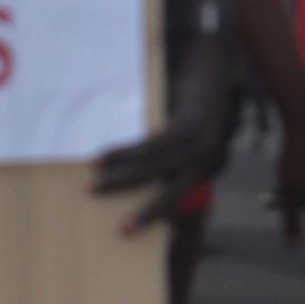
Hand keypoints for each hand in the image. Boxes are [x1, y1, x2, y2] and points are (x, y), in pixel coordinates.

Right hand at [93, 39, 230, 233]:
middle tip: (121, 229)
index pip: (181, 197)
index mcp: (206, 164)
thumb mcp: (185, 133)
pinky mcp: (187, 124)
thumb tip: (132, 172)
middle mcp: (207, 157)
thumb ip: (167, 153)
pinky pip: (152, 145)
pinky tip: (103, 157)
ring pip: (155, 168)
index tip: (152, 239)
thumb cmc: (191, 101)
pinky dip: (125, 153)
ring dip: (121, 178)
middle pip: (172, 191)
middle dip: (146, 212)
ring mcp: (200, 141)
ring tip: (93, 184)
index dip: (164, 217)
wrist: (211, 64)